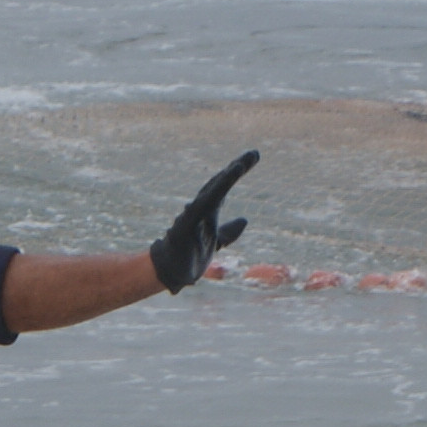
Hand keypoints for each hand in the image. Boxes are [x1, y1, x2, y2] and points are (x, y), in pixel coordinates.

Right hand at [149, 150, 259, 292]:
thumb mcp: (216, 242)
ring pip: (211, 191)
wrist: (172, 273)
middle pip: (220, 183)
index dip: (237, 172)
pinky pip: (201, 207)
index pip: (224, 187)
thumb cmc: (190, 256)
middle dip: (237, 167)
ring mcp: (192, 215)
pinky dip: (212, 196)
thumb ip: (229, 231)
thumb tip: (244, 220)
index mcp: (208, 211)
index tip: (253, 158)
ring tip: (240, 165)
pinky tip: (220, 190)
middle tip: (254, 154)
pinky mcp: (186, 224)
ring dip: (226, 178)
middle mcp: (200, 208)